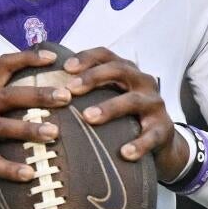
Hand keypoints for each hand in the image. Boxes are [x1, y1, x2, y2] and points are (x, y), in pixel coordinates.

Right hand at [0, 49, 67, 199]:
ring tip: (54, 134)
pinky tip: (30, 173)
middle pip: (8, 95)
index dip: (27, 57)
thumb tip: (42, 96)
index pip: (3, 65)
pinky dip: (12, 168)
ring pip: (3, 127)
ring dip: (30, 129)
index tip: (52, 58)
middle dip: (38, 95)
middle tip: (65, 97)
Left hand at [60, 48, 184, 180]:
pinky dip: (138, 144)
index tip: (65, 67)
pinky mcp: (164, 129)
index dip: (86, 58)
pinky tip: (124, 153)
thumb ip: (85, 91)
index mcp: (127, 71)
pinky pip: (151, 136)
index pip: (106, 55)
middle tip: (69, 90)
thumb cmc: (124, 117)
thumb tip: (43, 90)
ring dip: (109, 108)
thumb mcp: (108, 98)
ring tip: (88, 117)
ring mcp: (155, 104)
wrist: (161, 141)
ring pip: (132, 101)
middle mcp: (142, 82)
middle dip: (93, 77)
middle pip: (119, 71)